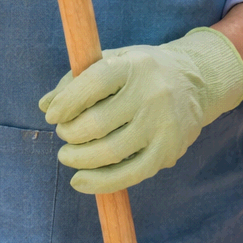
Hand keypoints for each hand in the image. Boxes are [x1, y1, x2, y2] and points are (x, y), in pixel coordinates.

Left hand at [39, 27, 242, 192]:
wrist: (197, 81)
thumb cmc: (143, 71)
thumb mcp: (115, 60)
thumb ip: (78, 79)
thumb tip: (46, 106)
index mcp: (135, 65)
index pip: (93, 84)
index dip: (66, 102)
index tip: (52, 115)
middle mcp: (152, 93)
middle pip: (96, 124)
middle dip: (69, 133)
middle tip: (64, 134)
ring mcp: (163, 124)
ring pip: (109, 153)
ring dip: (78, 158)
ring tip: (68, 155)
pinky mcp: (168, 151)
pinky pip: (129, 175)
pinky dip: (99, 183)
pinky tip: (80, 181)